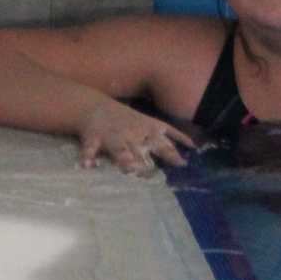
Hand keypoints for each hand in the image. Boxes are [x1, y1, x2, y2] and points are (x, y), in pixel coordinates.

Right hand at [77, 99, 192, 176]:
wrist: (95, 106)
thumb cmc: (128, 119)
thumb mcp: (152, 124)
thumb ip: (171, 136)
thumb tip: (194, 146)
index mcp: (146, 131)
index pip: (163, 143)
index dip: (172, 154)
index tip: (182, 165)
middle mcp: (131, 134)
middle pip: (142, 150)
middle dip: (147, 162)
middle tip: (151, 173)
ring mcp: (113, 136)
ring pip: (119, 149)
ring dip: (124, 159)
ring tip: (128, 169)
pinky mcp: (94, 139)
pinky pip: (90, 149)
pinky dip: (87, 157)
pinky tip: (87, 166)